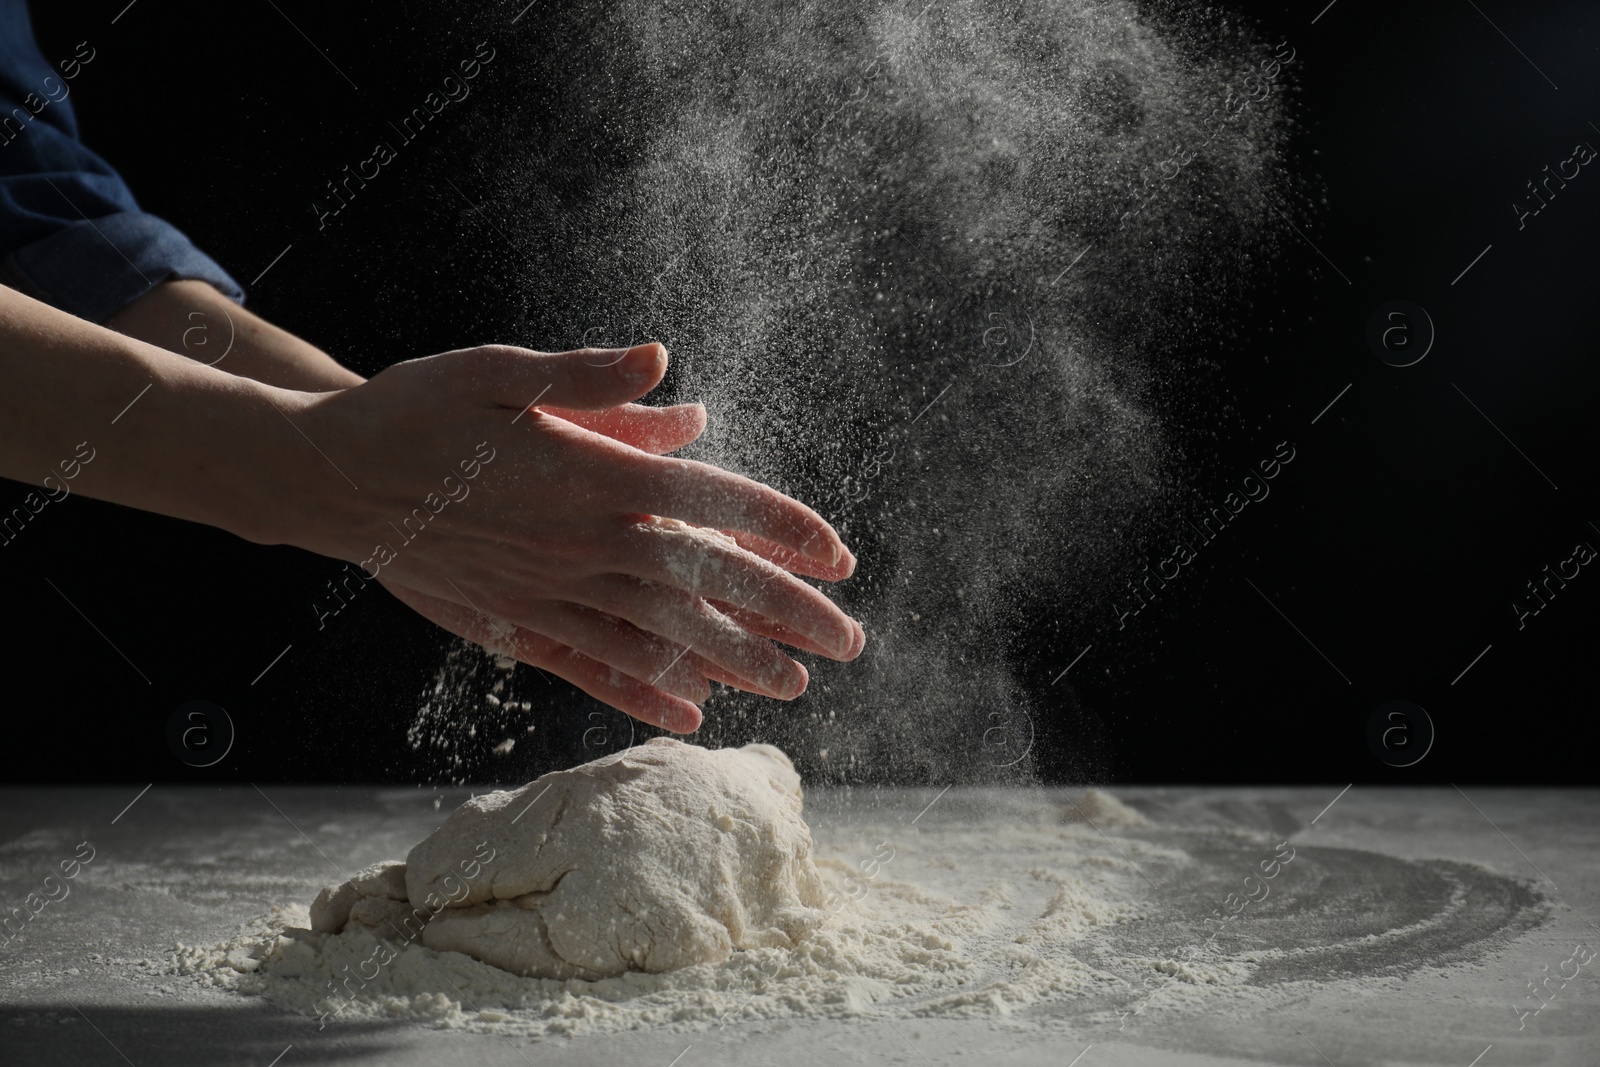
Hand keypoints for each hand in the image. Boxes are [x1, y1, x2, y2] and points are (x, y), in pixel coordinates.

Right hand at [277, 342, 862, 731]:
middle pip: (702, 583)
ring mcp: (547, 591)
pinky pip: (591, 665)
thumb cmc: (416, 410)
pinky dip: (642, 691)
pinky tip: (690, 713)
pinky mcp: (512, 624)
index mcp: (588, 473)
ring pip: (657, 634)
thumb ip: (588, 379)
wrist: (327, 477)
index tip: (840, 556)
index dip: (783, 529)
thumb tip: (671, 374)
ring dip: (732, 660)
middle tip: (850, 643)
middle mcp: (578, 542)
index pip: (712, 503)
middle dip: (784, 614)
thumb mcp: (498, 371)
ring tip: (795, 684)